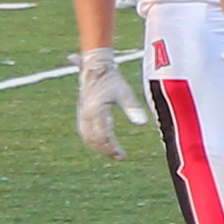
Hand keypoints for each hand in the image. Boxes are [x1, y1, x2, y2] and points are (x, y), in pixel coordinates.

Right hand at [74, 45, 137, 159]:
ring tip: (112, 152)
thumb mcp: (125, 92)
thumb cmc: (112, 79)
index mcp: (96, 110)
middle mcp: (86, 114)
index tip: (122, 155)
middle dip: (106, 150)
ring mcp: (82, 113)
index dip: (112, 148)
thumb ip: (133, 108)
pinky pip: (84, 131)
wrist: (95, 66)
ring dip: (98, 147)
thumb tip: (142, 124)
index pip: (104, 136)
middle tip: (119, 156)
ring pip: (87, 137)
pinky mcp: (81, 112)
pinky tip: (102, 144)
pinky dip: (92, 140)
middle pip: (94, 139)